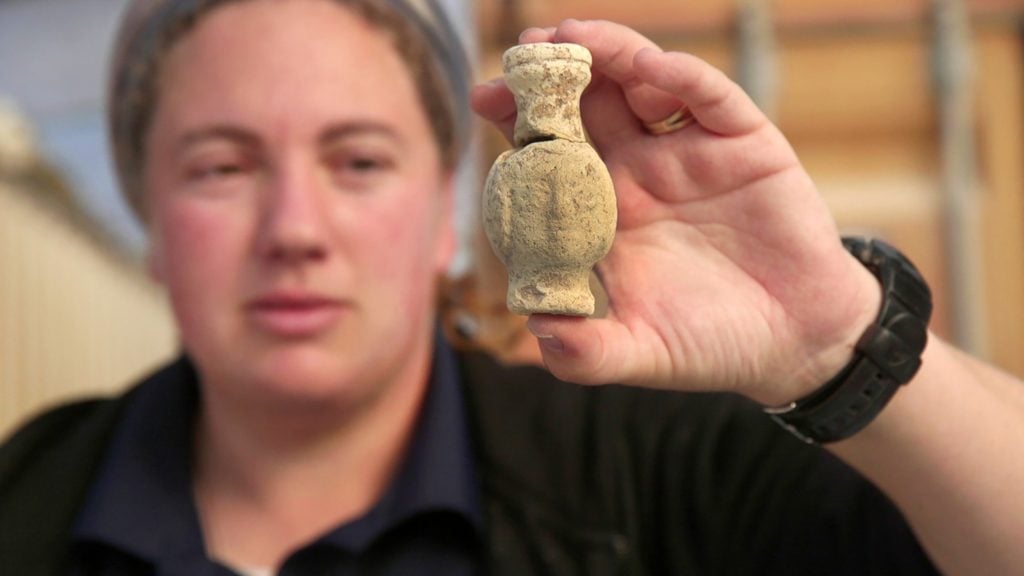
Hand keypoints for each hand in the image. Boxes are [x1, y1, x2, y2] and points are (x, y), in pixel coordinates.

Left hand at [471, 19, 880, 404]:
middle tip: (526, 46)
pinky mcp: (743, 145)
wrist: (794, 343)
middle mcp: (638, 172)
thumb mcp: (640, 353)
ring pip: (641, 85)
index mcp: (601, 212)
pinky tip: (650, 66)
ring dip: (608, 54)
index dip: (517, 122)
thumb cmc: (708, 343)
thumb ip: (587, 353)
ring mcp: (689, 153)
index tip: (484, 96)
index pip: (549, 154)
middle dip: (554, 71)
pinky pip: (709, 99)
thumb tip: (539, 335)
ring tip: (575, 35)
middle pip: (587, 106)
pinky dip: (681, 77)